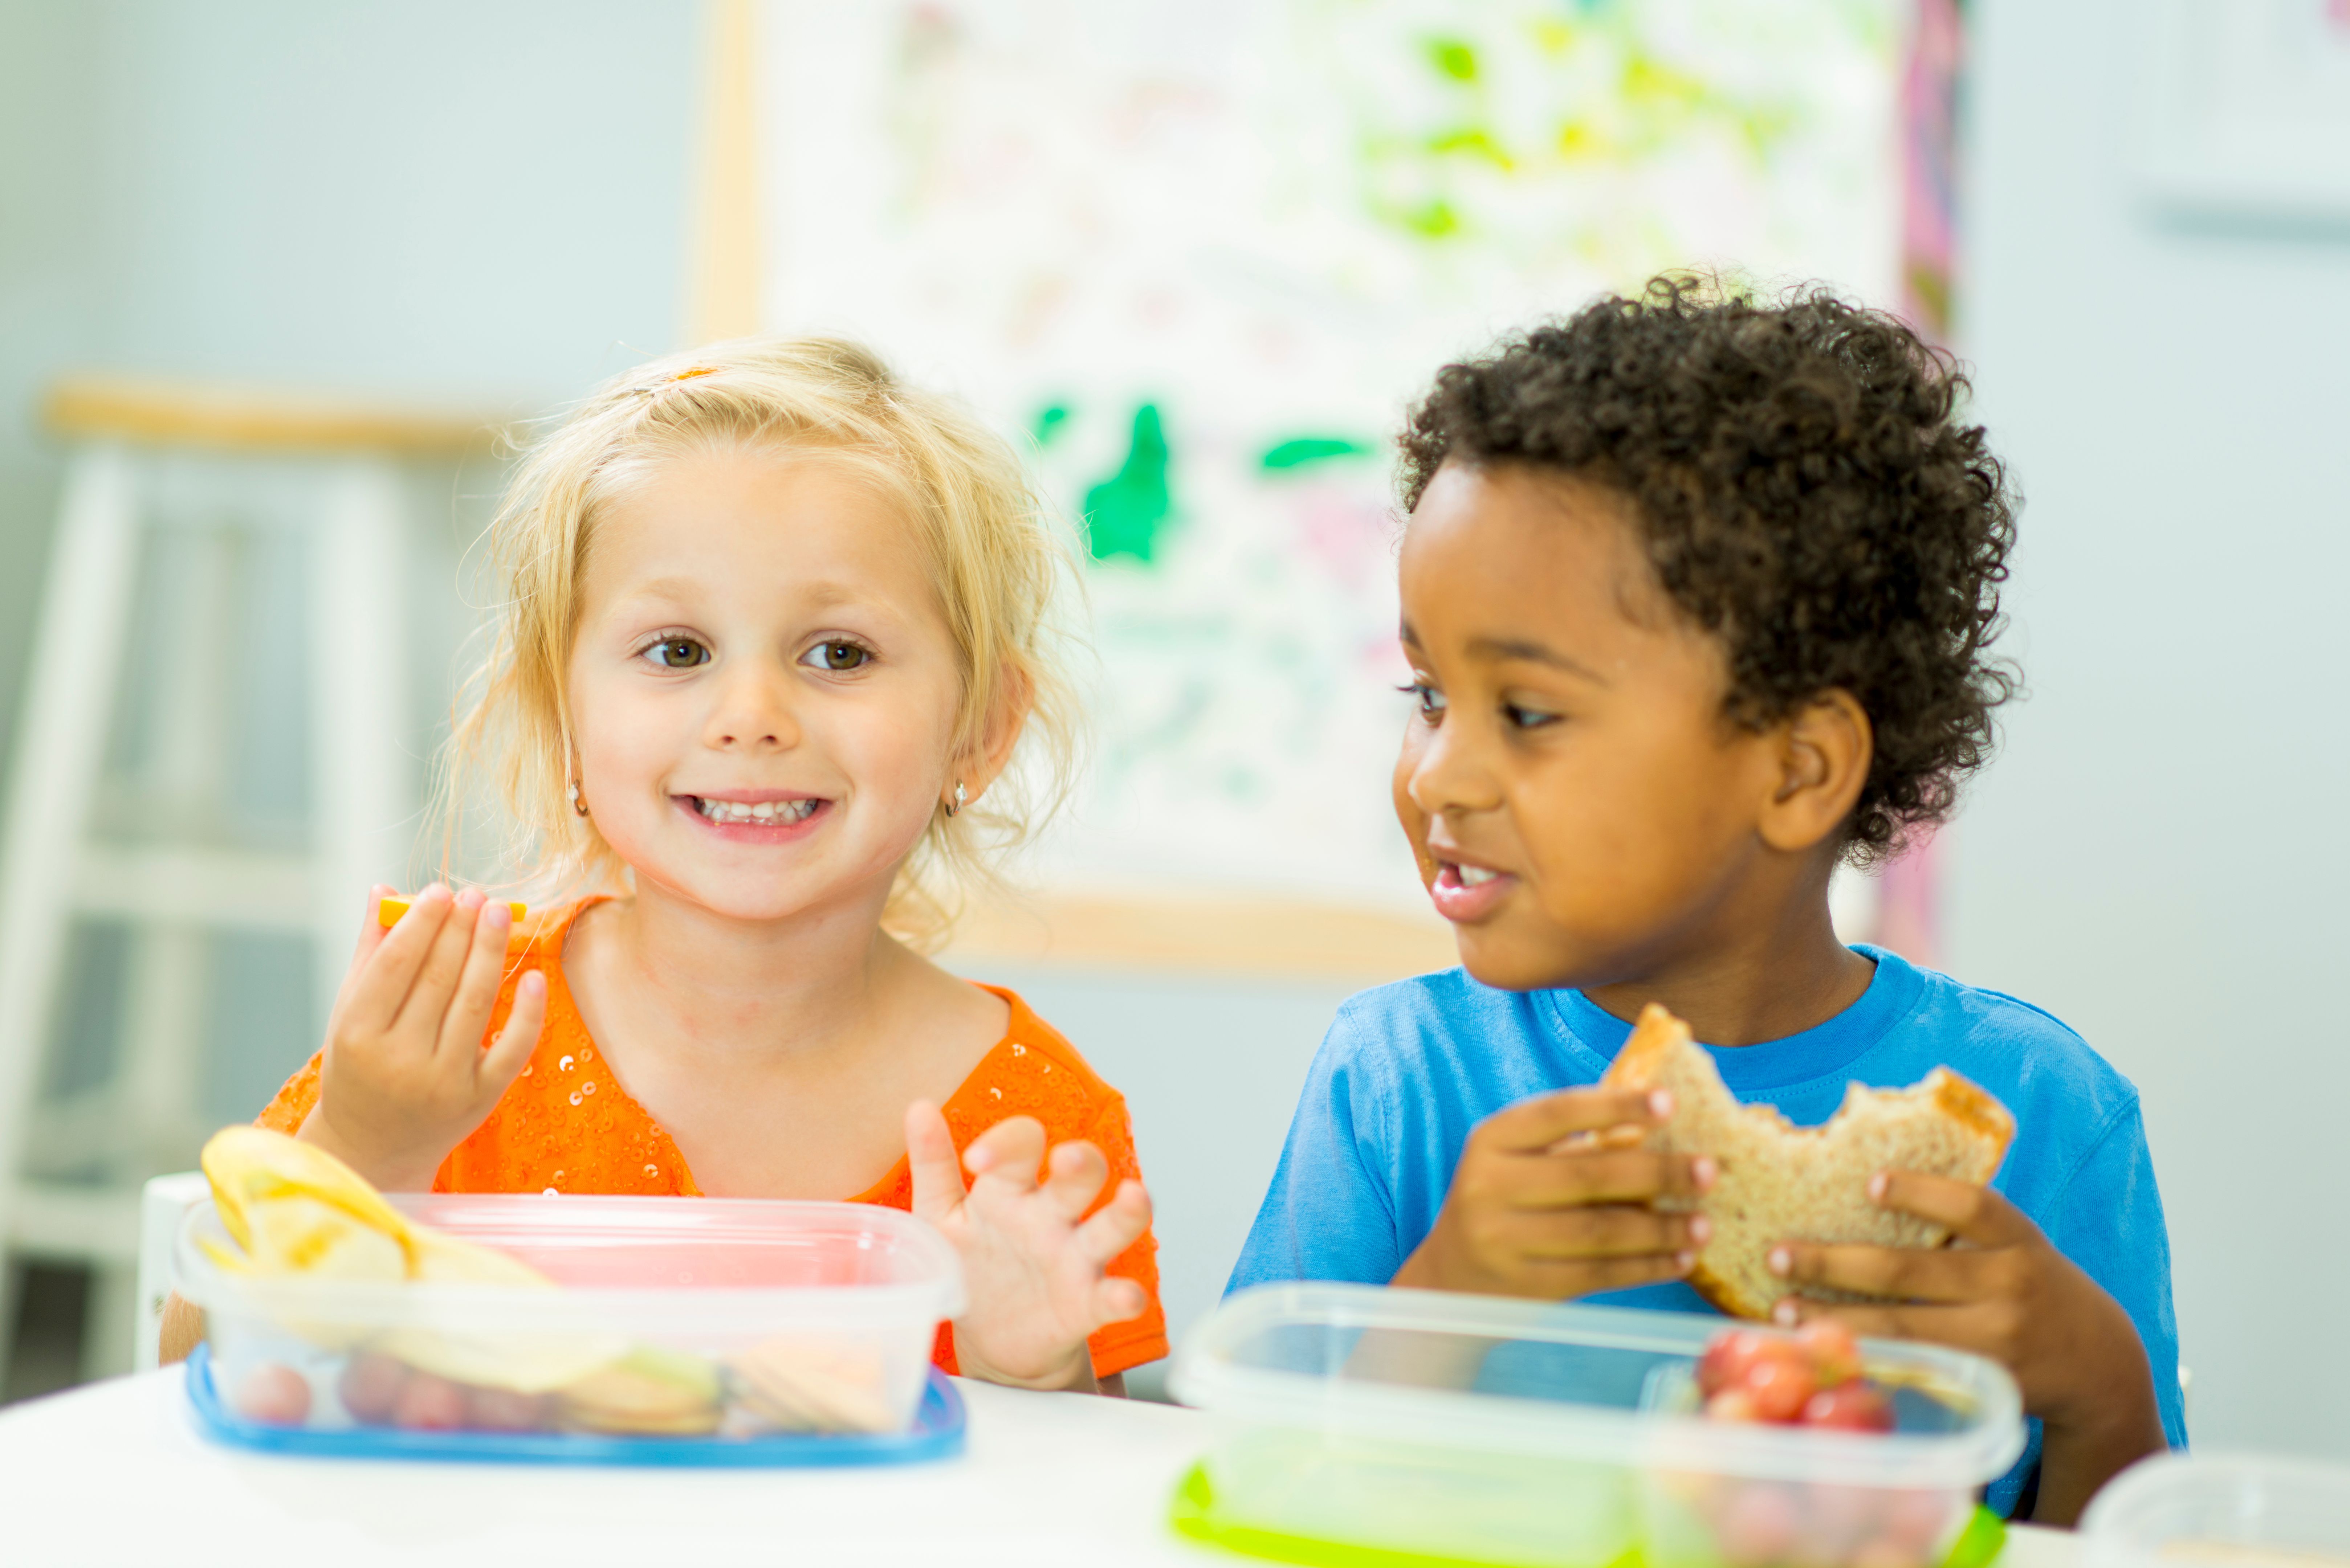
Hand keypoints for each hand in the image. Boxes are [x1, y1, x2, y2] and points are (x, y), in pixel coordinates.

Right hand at [299, 885, 545, 1190]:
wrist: (373, 1148)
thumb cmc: (358, 1067)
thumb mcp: (349, 1013)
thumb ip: (370, 952)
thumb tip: (384, 890)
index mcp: (358, 1035)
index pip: (396, 966)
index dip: (421, 923)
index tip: (441, 890)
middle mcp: (399, 1061)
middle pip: (438, 979)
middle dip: (461, 930)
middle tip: (477, 894)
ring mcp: (442, 1083)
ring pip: (475, 1004)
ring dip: (491, 952)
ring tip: (500, 912)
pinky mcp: (480, 1100)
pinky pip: (512, 1049)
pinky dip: (528, 1012)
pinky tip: (535, 975)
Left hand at [904, 1102, 1151, 1391]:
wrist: (991, 1340)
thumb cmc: (972, 1265)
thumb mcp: (942, 1217)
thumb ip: (934, 1165)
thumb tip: (918, 1106)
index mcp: (1011, 1190)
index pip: (1021, 1146)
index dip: (1006, 1144)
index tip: (976, 1160)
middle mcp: (1051, 1216)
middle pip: (1079, 1175)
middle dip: (1080, 1162)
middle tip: (1067, 1159)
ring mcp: (1074, 1259)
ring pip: (1111, 1226)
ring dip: (1126, 1212)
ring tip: (1133, 1197)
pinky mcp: (1087, 1305)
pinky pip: (1113, 1298)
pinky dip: (1124, 1297)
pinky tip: (1126, 1297)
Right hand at [1392, 1086, 1715, 1298]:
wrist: (1449, 1280)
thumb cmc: (1501, 1203)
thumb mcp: (1519, 1162)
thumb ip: (1573, 1147)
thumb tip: (1657, 1135)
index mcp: (1490, 1139)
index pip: (1559, 1112)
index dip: (1616, 1105)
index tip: (1670, 1103)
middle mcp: (1489, 1186)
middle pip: (1589, 1175)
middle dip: (1658, 1172)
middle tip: (1709, 1172)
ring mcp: (1503, 1240)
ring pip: (1601, 1231)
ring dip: (1661, 1228)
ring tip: (1704, 1223)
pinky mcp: (1525, 1286)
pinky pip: (1600, 1274)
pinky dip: (1647, 1267)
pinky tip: (1680, 1259)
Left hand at [1766, 1170, 2166, 1524]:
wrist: (2099, 1361)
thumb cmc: (2032, 1285)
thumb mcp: (2017, 1244)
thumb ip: (1964, 1227)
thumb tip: (1865, 1189)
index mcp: (2018, 1241)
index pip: (1972, 1206)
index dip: (1921, 1193)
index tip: (1870, 1183)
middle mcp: (2010, 1287)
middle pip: (1910, 1272)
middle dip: (1834, 1264)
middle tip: (1776, 1255)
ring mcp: (1996, 1340)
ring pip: (1902, 1327)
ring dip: (1835, 1319)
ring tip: (1782, 1310)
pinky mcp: (1983, 1382)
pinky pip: (1912, 1367)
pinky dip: (1865, 1358)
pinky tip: (1825, 1351)